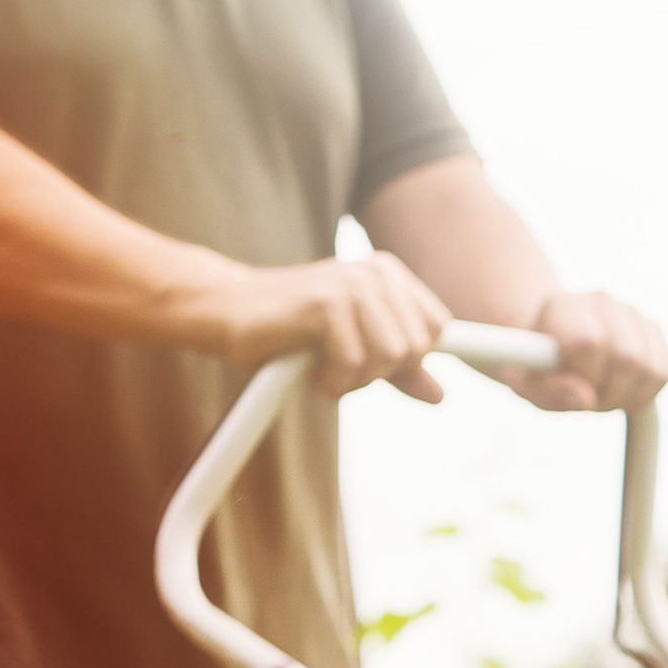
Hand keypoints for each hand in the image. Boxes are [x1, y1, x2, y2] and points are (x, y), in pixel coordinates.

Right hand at [208, 253, 455, 400]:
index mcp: (389, 274)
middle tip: (336, 366)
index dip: (406, 360)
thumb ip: (397, 369)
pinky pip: (355, 363)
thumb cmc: (291, 333)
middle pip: (416, 349)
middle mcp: (376, 272)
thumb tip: (441, 396)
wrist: (226, 313)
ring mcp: (352, 283)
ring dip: (354, 380)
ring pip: (391, 357)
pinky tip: (307, 369)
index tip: (368, 361)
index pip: (436, 329)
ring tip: (321, 368)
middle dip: (378, 373)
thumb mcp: (354, 351)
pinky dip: (331, 381)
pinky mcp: (326, 303)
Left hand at [509, 288, 667, 412]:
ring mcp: (632, 312)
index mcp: (562, 307)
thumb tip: (584, 398)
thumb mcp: (528, 386)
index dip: (586, 374)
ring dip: (628, 395)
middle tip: (589, 396)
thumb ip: (549, 392)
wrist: (555, 347)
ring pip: (650, 368)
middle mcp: (600, 300)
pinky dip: (645, 392)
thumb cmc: (538, 369)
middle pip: (627, 357)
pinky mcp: (654, 330)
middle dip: (611, 391)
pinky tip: (622, 390)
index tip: (573, 383)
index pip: (589, 341)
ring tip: (603, 392)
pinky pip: (663, 372)